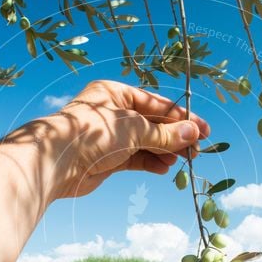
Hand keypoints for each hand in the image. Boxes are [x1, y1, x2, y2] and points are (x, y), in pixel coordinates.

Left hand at [3, 80, 210, 198]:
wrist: (57, 162)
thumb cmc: (92, 134)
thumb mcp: (135, 129)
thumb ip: (164, 134)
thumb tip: (193, 133)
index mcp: (115, 92)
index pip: (156, 103)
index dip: (181, 116)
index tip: (204, 129)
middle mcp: (112, 112)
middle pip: (152, 123)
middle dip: (175, 136)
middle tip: (198, 149)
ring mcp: (109, 137)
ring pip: (145, 143)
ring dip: (166, 151)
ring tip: (185, 160)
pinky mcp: (107, 160)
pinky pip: (136, 159)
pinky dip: (151, 163)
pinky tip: (166, 168)